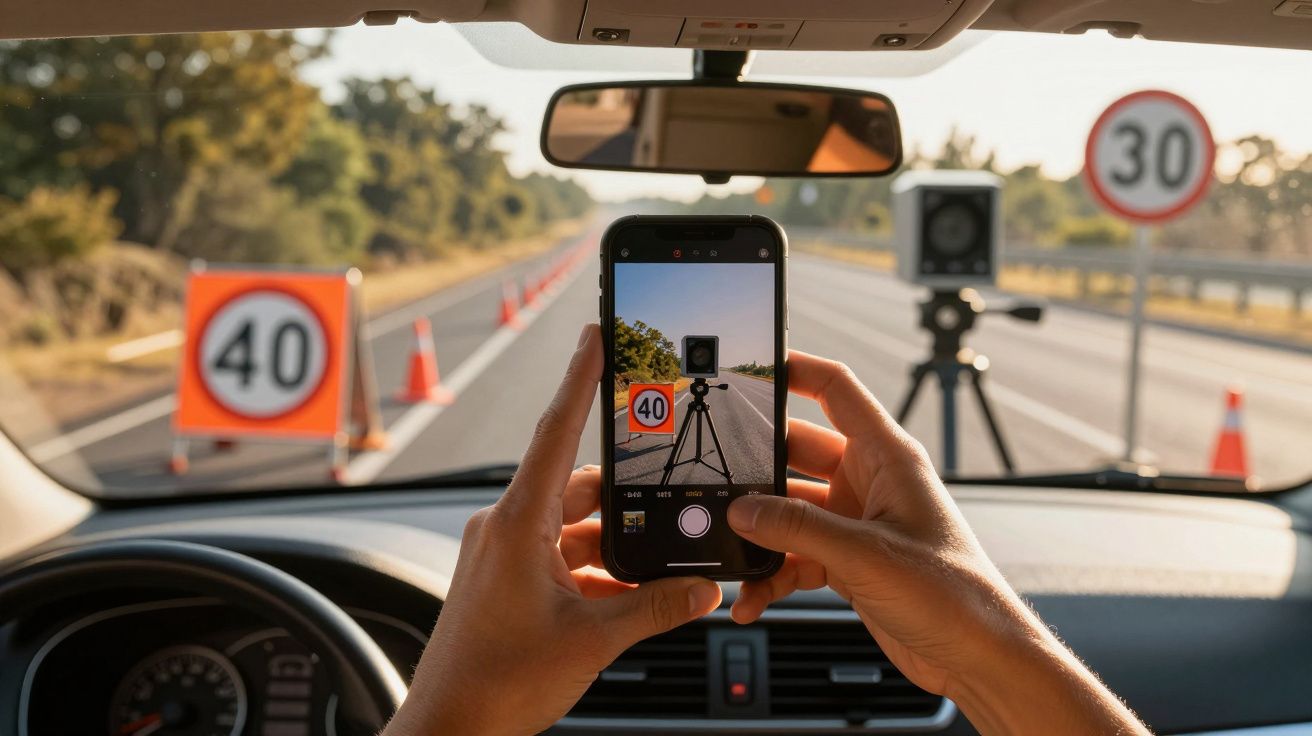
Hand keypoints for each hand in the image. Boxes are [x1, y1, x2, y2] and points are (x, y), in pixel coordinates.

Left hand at [385, 325, 721, 735]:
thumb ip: (653, 608)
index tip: (597, 333)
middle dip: (627, 497)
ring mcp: (503, 555)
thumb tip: (702, 588)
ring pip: (574, 527)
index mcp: (516, 523)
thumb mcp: (591, 641)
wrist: (449, 730)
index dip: (581, 377)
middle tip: (670, 488)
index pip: (557, 431)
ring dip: (614, 544)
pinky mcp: (506, 581)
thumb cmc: (496, 684)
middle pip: (579, 487)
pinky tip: (631, 593)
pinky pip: (561, 557)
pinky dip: (596, 570)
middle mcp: (505, 527)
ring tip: (660, 564)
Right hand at [726, 351, 1147, 734]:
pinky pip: (795, 555)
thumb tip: (743, 509)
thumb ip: (799, 528)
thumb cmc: (954, 595)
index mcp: (887, 457)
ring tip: (730, 552)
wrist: (978, 658)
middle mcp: (870, 482)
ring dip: (760, 534)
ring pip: (789, 511)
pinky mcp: (847, 561)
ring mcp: (856, 522)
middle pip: (796, 454)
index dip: (793, 370)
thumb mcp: (867, 554)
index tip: (748, 367)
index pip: (834, 390)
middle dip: (756, 472)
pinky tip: (752, 598)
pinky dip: (771, 575)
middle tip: (715, 482)